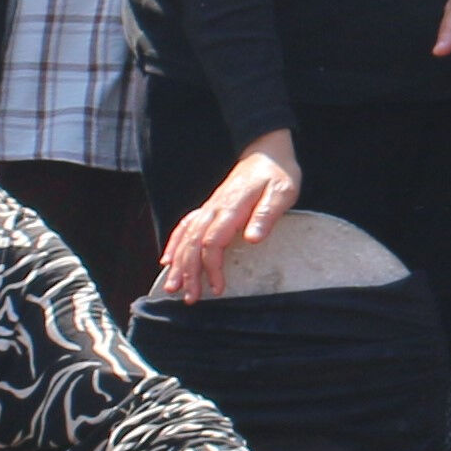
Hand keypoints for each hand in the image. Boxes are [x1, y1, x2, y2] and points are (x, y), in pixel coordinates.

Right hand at [154, 134, 304, 300]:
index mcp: (232, 207)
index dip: (212, 268)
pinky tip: (168, 260)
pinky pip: (185, 226)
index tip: (217, 289)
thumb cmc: (278, 174)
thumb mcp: (282, 192)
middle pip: (193, 244)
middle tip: (190, 298)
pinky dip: (174, 243)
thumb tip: (253, 239)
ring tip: (172, 288)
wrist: (266, 151)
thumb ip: (266, 215)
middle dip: (189, 273)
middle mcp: (215, 208)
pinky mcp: (209, 208)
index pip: (212, 242)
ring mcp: (209, 207)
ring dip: (178, 264)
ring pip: (186, 237)